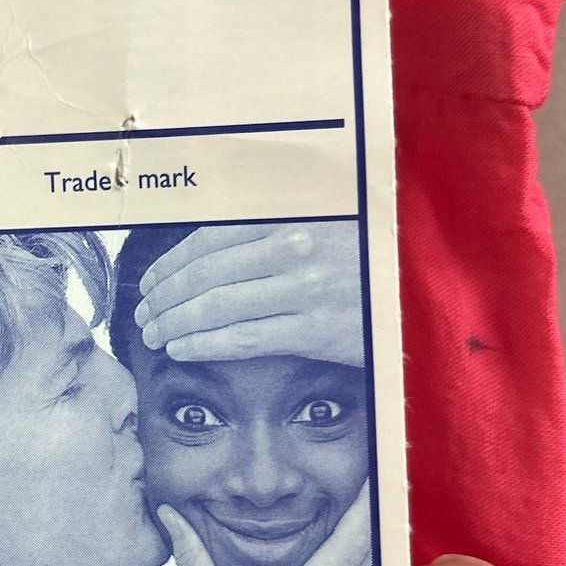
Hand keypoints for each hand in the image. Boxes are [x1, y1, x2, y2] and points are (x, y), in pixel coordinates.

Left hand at [133, 222, 365, 366]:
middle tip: (143, 316)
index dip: (169, 265)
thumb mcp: (319, 225)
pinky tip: (181, 349)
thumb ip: (269, 230)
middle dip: (163, 298)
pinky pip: (245, 338)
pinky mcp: (317, 330)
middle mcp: (293, 247)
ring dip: (175, 323)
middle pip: (204, 274)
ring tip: (155, 336)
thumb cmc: (364, 257)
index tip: (148, 283)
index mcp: (288, 217)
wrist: (422, 287)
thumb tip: (206, 250)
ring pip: (217, 307)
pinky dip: (204, 343)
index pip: (207, 240)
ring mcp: (305, 289)